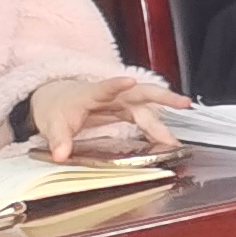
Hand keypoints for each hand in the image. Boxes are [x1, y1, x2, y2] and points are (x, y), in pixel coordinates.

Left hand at [28, 74, 179, 160]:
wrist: (58, 100)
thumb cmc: (58, 109)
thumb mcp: (52, 125)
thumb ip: (58, 140)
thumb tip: (61, 155)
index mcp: (91, 94)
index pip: (105, 87)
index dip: (117, 84)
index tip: (130, 81)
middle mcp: (112, 95)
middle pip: (141, 92)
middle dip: (163, 97)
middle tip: (183, 103)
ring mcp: (122, 101)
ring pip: (148, 106)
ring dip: (164, 122)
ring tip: (175, 139)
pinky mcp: (126, 110)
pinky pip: (145, 117)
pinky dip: (156, 128)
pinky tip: (165, 141)